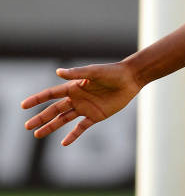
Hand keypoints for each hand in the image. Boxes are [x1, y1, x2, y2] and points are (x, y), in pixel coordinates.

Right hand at [22, 63, 141, 145]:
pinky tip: (64, 143)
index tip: (24, 105)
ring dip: (51, 126)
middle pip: (54, 109)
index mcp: (74, 86)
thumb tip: (58, 72)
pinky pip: (81, 127)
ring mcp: (85, 108)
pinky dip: (73, 135)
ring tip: (37, 134)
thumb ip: (77, 73)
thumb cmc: (112, 72)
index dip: (37, 99)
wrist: (130, 79)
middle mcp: (77, 98)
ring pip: (64, 119)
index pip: (51, 94)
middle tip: (27, 126)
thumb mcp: (94, 72)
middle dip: (41, 117)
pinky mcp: (96, 115)